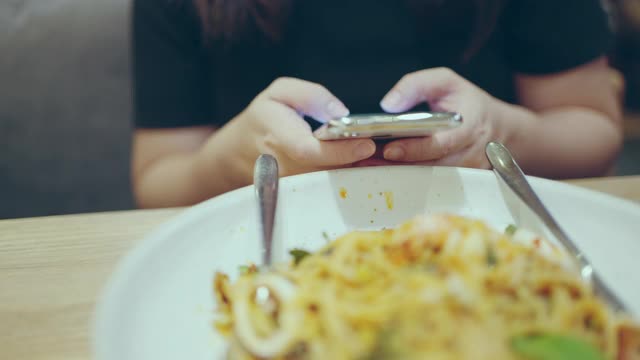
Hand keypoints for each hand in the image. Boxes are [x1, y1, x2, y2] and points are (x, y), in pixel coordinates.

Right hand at [220, 77, 375, 179]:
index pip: (310, 150)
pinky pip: (333, 185)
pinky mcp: (304, 192)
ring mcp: (295, 184)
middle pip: (329, 169)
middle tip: (394, 149)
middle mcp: (286, 167)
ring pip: (334, 180)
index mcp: (278, 137)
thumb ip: (310, 95)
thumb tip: (340, 111)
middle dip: (361, 161)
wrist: (239, 153)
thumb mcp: (279, 93)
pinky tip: (375, 164)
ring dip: (362, 169)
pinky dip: (354, 175)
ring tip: (389, 156)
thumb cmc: (263, 119)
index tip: (367, 144)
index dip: (339, 150)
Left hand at [360, 68, 511, 168]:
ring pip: (426, 178)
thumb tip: (389, 104)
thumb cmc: (467, 101)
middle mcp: (469, 154)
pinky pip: (427, 181)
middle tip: (366, 160)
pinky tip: (382, 168)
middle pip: (429, 166)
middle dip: (397, 164)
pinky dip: (404, 175)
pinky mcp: (456, 182)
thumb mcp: (446, 81)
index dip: (414, 149)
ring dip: (396, 172)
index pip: (440, 143)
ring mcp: (464, 172)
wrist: (495, 126)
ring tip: (367, 164)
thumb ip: (417, 86)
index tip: (389, 149)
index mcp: (469, 127)